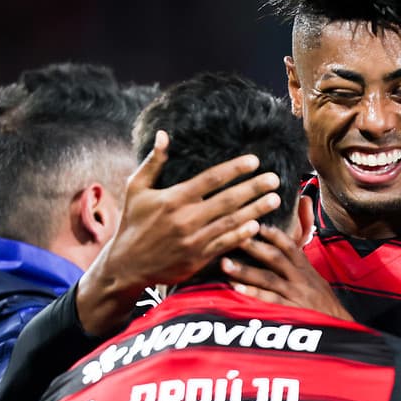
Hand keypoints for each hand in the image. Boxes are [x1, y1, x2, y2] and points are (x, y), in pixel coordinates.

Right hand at [78, 130, 281, 334]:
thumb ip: (154, 162)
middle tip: (274, 178)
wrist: (126, 265)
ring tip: (274, 199)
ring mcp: (193, 240)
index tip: (255, 161)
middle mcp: (185, 219)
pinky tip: (258, 225)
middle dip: (253, 188)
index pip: (210, 179)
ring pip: (231, 222)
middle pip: (227, 200)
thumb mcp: (136, 188)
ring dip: (255, 210)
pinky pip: (225, 244)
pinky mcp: (197, 258)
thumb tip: (164, 134)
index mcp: (173, 198)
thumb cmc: (132, 222)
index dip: (234, 169)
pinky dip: (242, 235)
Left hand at [221, 223, 353, 321]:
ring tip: (226, 263)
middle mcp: (301, 280)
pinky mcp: (292, 312)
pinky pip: (269, 301)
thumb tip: (283, 254)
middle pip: (276, 258)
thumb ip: (299, 269)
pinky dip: (253, 293)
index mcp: (307, 271)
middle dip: (254, 247)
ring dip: (246, 270)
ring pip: (268, 278)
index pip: (290, 247)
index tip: (259, 225)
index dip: (274, 235)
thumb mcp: (317, 283)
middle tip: (235, 237)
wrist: (341, 330)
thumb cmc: (325, 307)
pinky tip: (237, 288)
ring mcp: (296, 295)